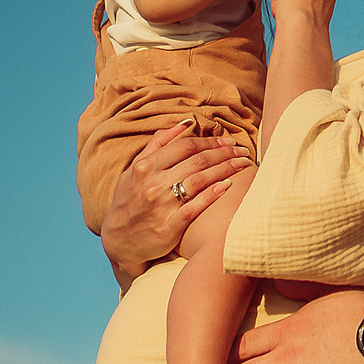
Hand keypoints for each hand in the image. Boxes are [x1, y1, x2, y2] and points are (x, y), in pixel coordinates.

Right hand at [103, 121, 250, 287]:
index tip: (228, 141)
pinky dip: (214, 193)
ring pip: (201, 180)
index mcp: (146, 166)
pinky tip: (229, 185)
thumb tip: (185, 123)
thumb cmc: (129, 200)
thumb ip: (158, 144)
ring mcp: (162, 206)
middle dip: (225, 153)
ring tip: (243, 163)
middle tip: (242, 150)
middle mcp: (153, 184)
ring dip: (226, 169)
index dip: (211, 141)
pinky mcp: (169, 227)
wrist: (119, 241)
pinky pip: (197, 206)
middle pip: (198, 161)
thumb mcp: (134, 170)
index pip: (186, 146)